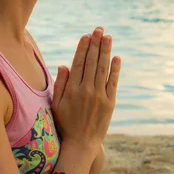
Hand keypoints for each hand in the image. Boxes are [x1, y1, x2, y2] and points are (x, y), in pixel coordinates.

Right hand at [51, 27, 120, 155]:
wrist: (81, 144)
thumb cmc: (65, 124)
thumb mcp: (56, 104)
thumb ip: (60, 84)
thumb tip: (64, 64)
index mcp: (71, 89)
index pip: (78, 62)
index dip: (83, 47)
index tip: (87, 35)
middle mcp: (86, 90)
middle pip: (92, 61)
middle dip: (96, 44)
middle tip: (99, 30)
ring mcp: (99, 96)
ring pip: (102, 68)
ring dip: (106, 51)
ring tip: (108, 37)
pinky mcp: (110, 102)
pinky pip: (113, 82)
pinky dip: (115, 69)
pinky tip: (116, 57)